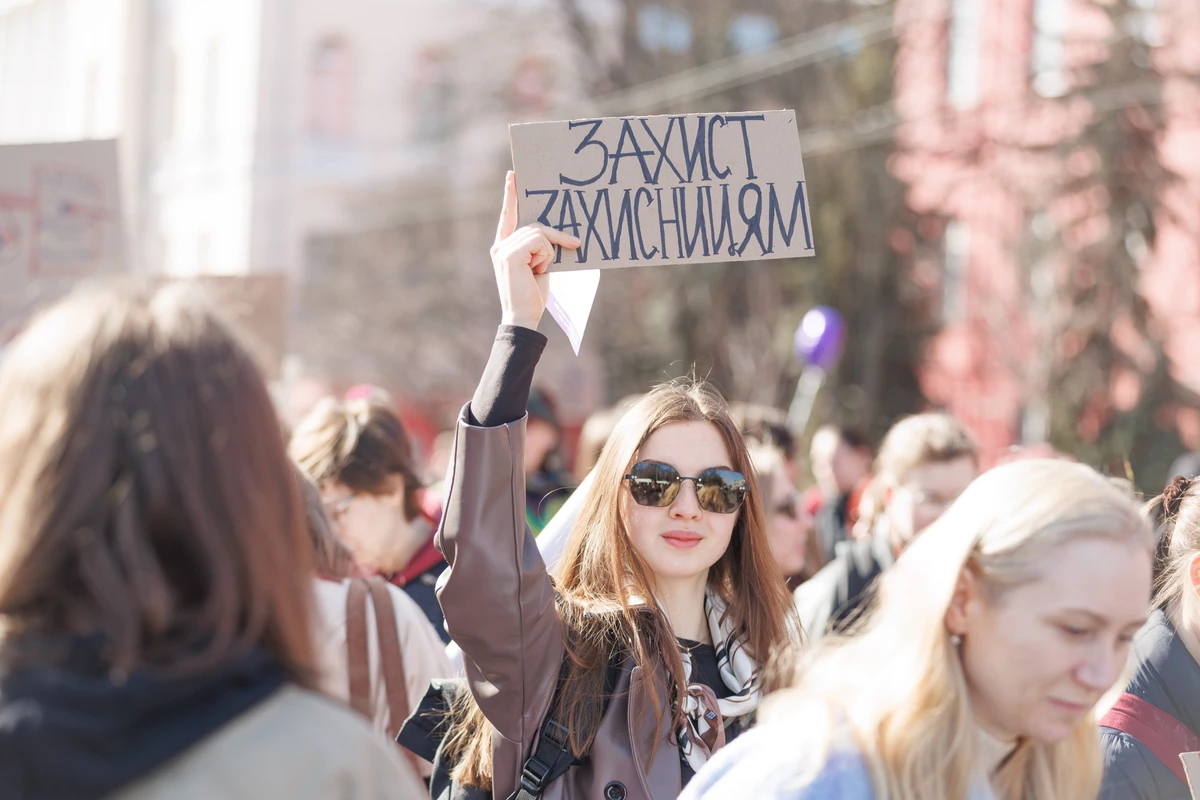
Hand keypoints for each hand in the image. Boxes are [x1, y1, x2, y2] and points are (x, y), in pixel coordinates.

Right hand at [490, 171, 579, 329]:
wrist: (524, 316)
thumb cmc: (533, 294)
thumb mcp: (539, 264)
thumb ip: (539, 246)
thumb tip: (555, 233)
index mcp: (504, 246)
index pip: (507, 215)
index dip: (510, 195)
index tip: (512, 175)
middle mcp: (500, 244)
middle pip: (535, 225)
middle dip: (555, 238)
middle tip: (565, 252)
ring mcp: (502, 248)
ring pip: (540, 233)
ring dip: (549, 252)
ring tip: (540, 271)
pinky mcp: (510, 254)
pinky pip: (540, 240)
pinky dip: (547, 255)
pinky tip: (538, 271)